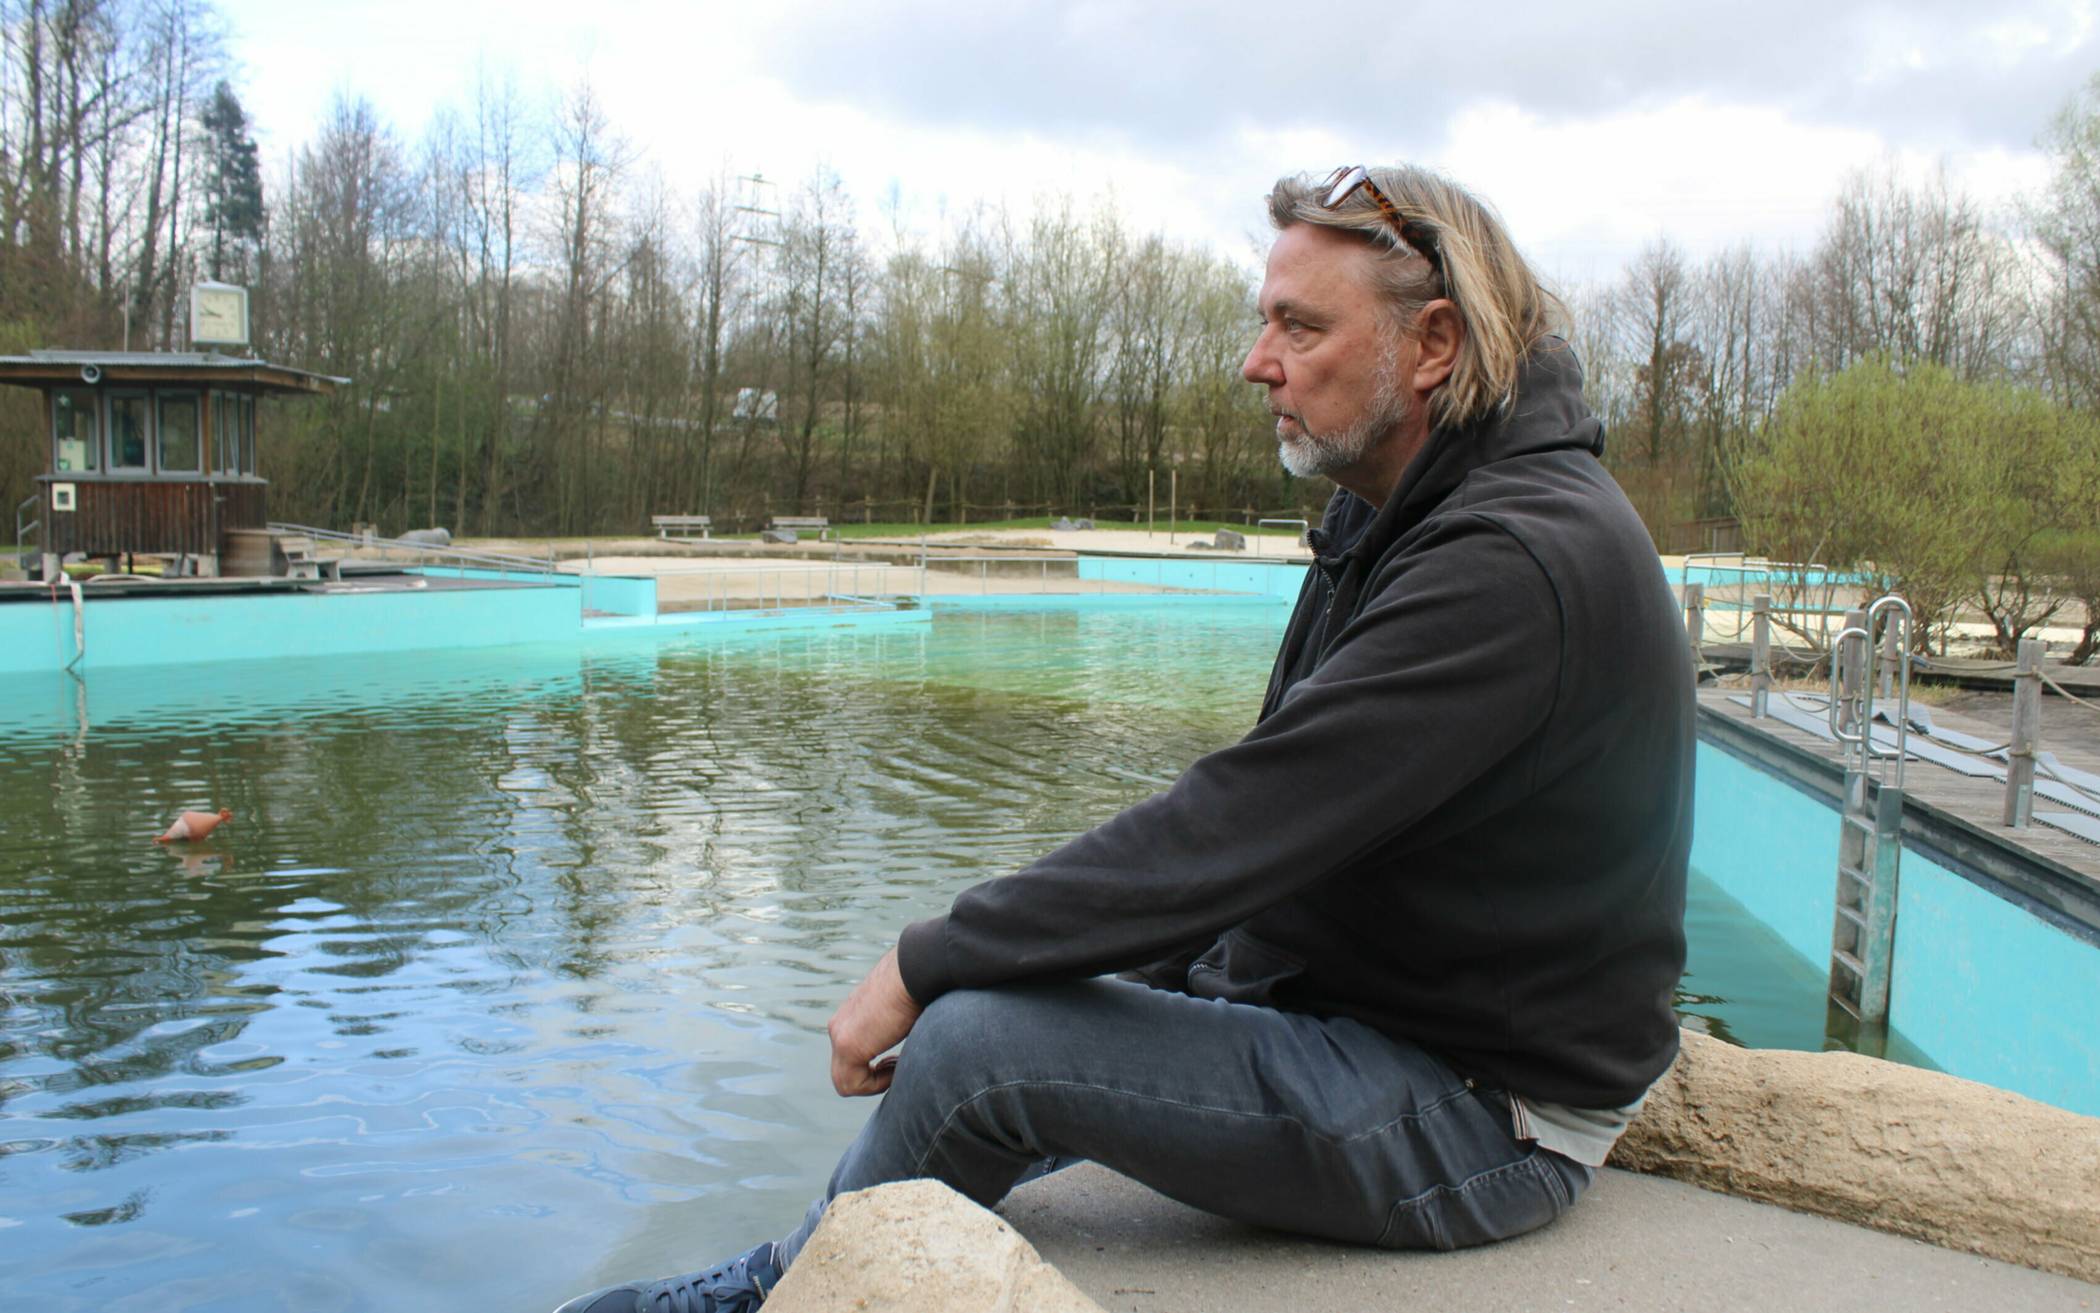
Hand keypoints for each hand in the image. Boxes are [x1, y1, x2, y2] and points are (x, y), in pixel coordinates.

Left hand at [826, 947, 922, 1096]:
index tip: (899, 1058)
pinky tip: (897, 1065)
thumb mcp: (898, 1014)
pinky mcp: (847, 1044)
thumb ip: (890, 1030)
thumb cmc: (918, 988)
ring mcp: (839, 1035)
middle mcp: (838, 1026)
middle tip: (899, 1065)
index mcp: (849, 1018)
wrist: (916, 970)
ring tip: (899, 1065)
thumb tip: (909, 1048)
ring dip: (875, 1083)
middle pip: (845, 1072)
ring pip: (845, 1082)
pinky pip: (851, 1084)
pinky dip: (876, 1084)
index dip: (876, 1069)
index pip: (851, 1058)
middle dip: (873, 1077)